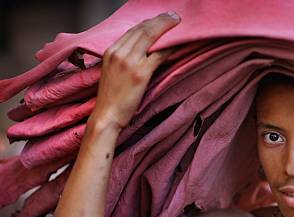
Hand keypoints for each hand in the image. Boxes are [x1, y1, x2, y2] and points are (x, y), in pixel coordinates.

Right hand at [91, 12, 180, 129]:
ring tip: (178, 23)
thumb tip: (143, 54)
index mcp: (111, 51)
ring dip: (166, 28)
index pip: (132, 30)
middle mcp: (118, 53)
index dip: (148, 22)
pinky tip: (179, 45)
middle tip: (174, 16)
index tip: (160, 18)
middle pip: (142, 29)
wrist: (106, 116)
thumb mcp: (113, 73)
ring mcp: (129, 62)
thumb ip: (124, 60)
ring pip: (150, 37)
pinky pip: (158, 55)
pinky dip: (170, 48)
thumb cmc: (111, 98)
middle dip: (160, 20)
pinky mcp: (140, 74)